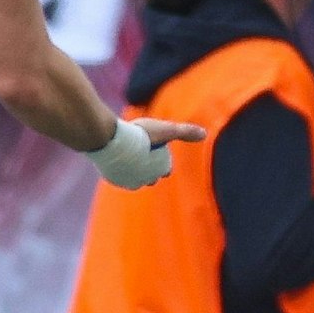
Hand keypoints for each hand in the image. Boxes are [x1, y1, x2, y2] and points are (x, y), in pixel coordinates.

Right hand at [85, 117, 205, 189]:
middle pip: (150, 176)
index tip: (157, 148)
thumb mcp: (165, 130)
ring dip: (133, 168)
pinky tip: (117, 157)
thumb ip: (184, 132)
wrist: (109, 140)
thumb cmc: (139, 134)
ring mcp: (126, 182)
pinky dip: (119, 168)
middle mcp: (143, 181)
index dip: (162, 159)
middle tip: (144, 151)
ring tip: (131, 154)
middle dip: (149, 167)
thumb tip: (204, 133)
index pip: (165, 169)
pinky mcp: (111, 179)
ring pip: (134, 177)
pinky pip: (118, 175)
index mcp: (158, 172)